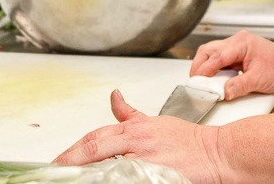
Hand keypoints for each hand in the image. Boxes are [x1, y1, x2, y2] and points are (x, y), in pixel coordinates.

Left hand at [54, 90, 225, 183]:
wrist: (216, 153)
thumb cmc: (187, 140)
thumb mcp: (154, 121)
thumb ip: (129, 114)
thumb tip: (114, 98)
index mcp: (133, 131)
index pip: (93, 138)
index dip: (72, 150)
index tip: (58, 161)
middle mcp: (137, 144)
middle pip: (95, 151)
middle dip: (73, 161)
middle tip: (57, 171)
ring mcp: (147, 162)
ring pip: (110, 169)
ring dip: (93, 174)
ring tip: (76, 179)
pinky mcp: (158, 177)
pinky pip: (132, 180)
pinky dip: (119, 180)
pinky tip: (108, 182)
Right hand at [189, 30, 273, 99]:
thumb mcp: (259, 80)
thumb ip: (239, 86)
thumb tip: (223, 92)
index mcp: (242, 42)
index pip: (217, 55)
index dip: (205, 69)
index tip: (198, 81)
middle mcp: (237, 41)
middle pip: (208, 50)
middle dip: (199, 65)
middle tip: (195, 81)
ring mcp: (236, 46)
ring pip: (211, 53)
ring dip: (204, 66)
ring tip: (202, 82)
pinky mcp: (237, 54)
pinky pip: (218, 59)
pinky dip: (212, 68)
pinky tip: (212, 79)